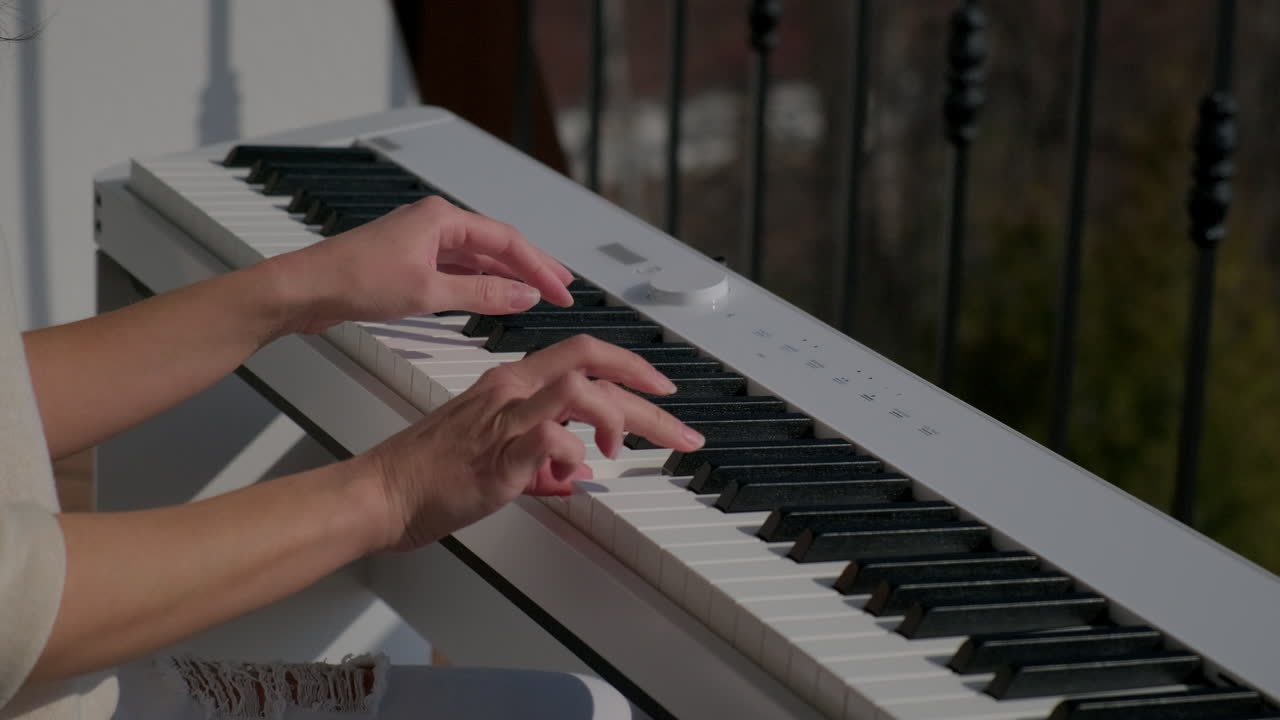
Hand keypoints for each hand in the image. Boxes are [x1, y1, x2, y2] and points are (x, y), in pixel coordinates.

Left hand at [272, 196, 575, 334]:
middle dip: (530, 267)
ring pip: (476, 258)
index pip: (506, 241)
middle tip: (562, 288)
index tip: (562, 290)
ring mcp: (421, 242)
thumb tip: (524, 295)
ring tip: (535, 294)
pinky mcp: (408, 263)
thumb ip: (482, 295)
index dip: (539, 267)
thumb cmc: (355, 280)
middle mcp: (434, 224)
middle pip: (496, 245)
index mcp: (442, 218)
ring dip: (506, 277)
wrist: (305, 290)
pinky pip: (456, 270)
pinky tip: (492, 298)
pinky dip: (478, 285)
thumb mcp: (428, 292)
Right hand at [353, 336, 705, 551]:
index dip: (629, 365)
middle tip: (680, 428)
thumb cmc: (429, 473)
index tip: (660, 388)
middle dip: (649, 399)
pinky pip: (549, 439)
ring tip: (617, 448)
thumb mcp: (496, 455)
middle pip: (595, 369)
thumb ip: (541, 457)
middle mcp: (511, 390)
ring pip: (580, 390)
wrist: (384, 490)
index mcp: (511, 383)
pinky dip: (573, 455)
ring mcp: (504, 420)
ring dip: (615, 418)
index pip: (582, 353)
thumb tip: (575, 469)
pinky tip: (573, 472)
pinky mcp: (497, 455)